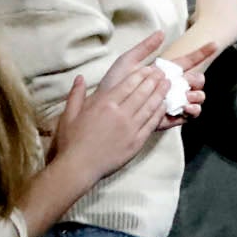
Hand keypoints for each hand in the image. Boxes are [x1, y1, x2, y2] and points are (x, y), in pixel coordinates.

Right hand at [36, 37, 174, 210]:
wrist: (78, 167)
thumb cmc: (71, 142)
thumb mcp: (69, 115)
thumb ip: (76, 94)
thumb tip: (80, 77)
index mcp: (104, 104)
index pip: (128, 84)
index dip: (140, 75)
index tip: (148, 69)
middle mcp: (120, 113)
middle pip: (142, 92)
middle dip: (154, 80)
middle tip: (162, 73)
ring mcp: (130, 128)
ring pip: (150, 106)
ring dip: (160, 93)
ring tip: (167, 84)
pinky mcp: (136, 141)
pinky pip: (152, 123)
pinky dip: (159, 112)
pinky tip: (164, 106)